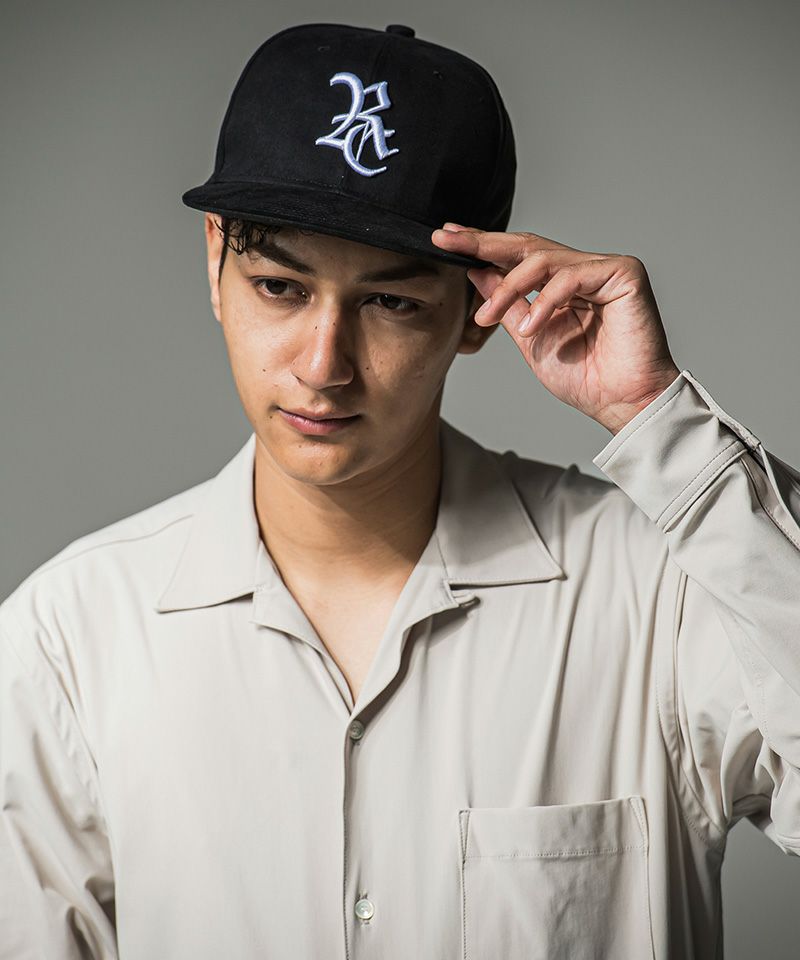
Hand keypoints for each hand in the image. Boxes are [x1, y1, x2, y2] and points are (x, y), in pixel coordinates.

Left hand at [431, 223, 681, 434]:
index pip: (517, 256)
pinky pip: (571, 277)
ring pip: (544, 260)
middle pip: (528, 245)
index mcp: (562, 283)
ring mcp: (604, 268)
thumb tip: (476, 271)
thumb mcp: (529, 337)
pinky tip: (530, 327)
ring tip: (487, 316)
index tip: (446, 239)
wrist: (621, 403)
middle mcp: (583, 269)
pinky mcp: (624, 273)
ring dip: (508, 287)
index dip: (482, 246)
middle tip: (449, 240)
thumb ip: (507, 304)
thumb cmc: (584, 378)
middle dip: (483, 243)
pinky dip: (545, 301)